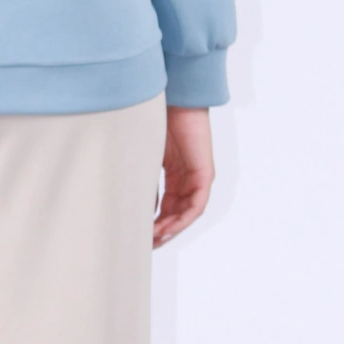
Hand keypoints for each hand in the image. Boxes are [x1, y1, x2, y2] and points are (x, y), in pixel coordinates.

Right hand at [154, 106, 213, 247]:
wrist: (173, 98)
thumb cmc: (157, 120)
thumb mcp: (145, 157)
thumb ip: (144, 182)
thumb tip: (138, 208)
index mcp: (174, 172)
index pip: (167, 206)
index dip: (155, 223)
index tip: (141, 236)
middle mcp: (188, 177)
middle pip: (178, 213)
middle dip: (163, 231)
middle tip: (147, 245)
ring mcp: (198, 176)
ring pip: (187, 212)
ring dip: (172, 228)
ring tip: (156, 239)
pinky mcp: (205, 173)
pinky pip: (197, 204)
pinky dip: (183, 218)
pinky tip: (168, 227)